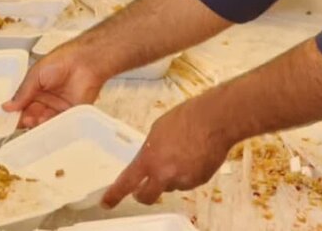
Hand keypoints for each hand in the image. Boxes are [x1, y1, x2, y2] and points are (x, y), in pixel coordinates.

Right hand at [3, 44, 105, 127]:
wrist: (84, 61)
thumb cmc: (62, 60)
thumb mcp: (35, 74)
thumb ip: (23, 91)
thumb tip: (8, 106)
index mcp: (36, 89)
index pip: (22, 105)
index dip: (16, 112)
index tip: (9, 119)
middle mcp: (47, 99)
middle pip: (32, 116)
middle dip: (26, 119)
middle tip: (23, 120)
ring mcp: (58, 107)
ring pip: (44, 122)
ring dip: (38, 124)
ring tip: (35, 119)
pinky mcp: (71, 113)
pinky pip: (60, 124)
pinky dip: (52, 127)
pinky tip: (47, 124)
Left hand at [102, 98, 232, 207]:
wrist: (215, 120)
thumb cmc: (185, 117)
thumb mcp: (158, 129)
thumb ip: (151, 149)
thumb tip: (151, 159)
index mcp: (150, 159)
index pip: (126, 183)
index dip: (114, 195)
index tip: (106, 203)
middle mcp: (165, 175)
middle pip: (148, 197)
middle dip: (143, 194)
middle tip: (142, 189)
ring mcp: (183, 180)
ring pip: (170, 186)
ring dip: (170, 177)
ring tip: (181, 154)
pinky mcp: (200, 181)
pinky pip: (188, 181)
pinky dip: (187, 174)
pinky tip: (194, 156)